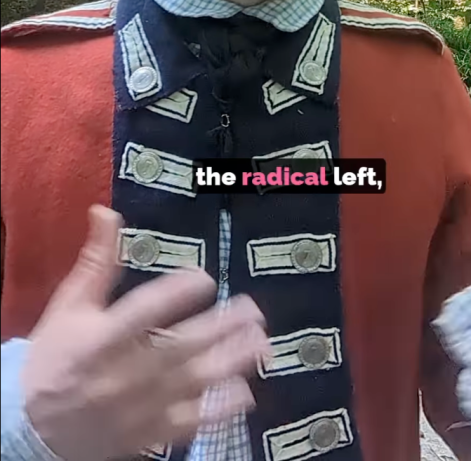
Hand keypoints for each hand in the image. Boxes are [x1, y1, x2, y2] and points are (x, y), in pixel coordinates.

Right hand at [23, 205, 269, 460]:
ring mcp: (139, 409)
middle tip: (253, 309)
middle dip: (220, 328)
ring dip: (230, 364)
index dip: (176, 295)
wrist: (33, 430)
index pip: (144, 313)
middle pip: (179, 348)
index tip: (204, 278)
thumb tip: (107, 212)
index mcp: (102, 339)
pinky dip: (218, 411)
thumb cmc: (57, 358)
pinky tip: (244, 392)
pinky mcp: (148, 435)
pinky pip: (189, 424)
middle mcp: (123, 374)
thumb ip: (97, 261)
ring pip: (192, 385)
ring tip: (260, 343)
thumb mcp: (70, 306)